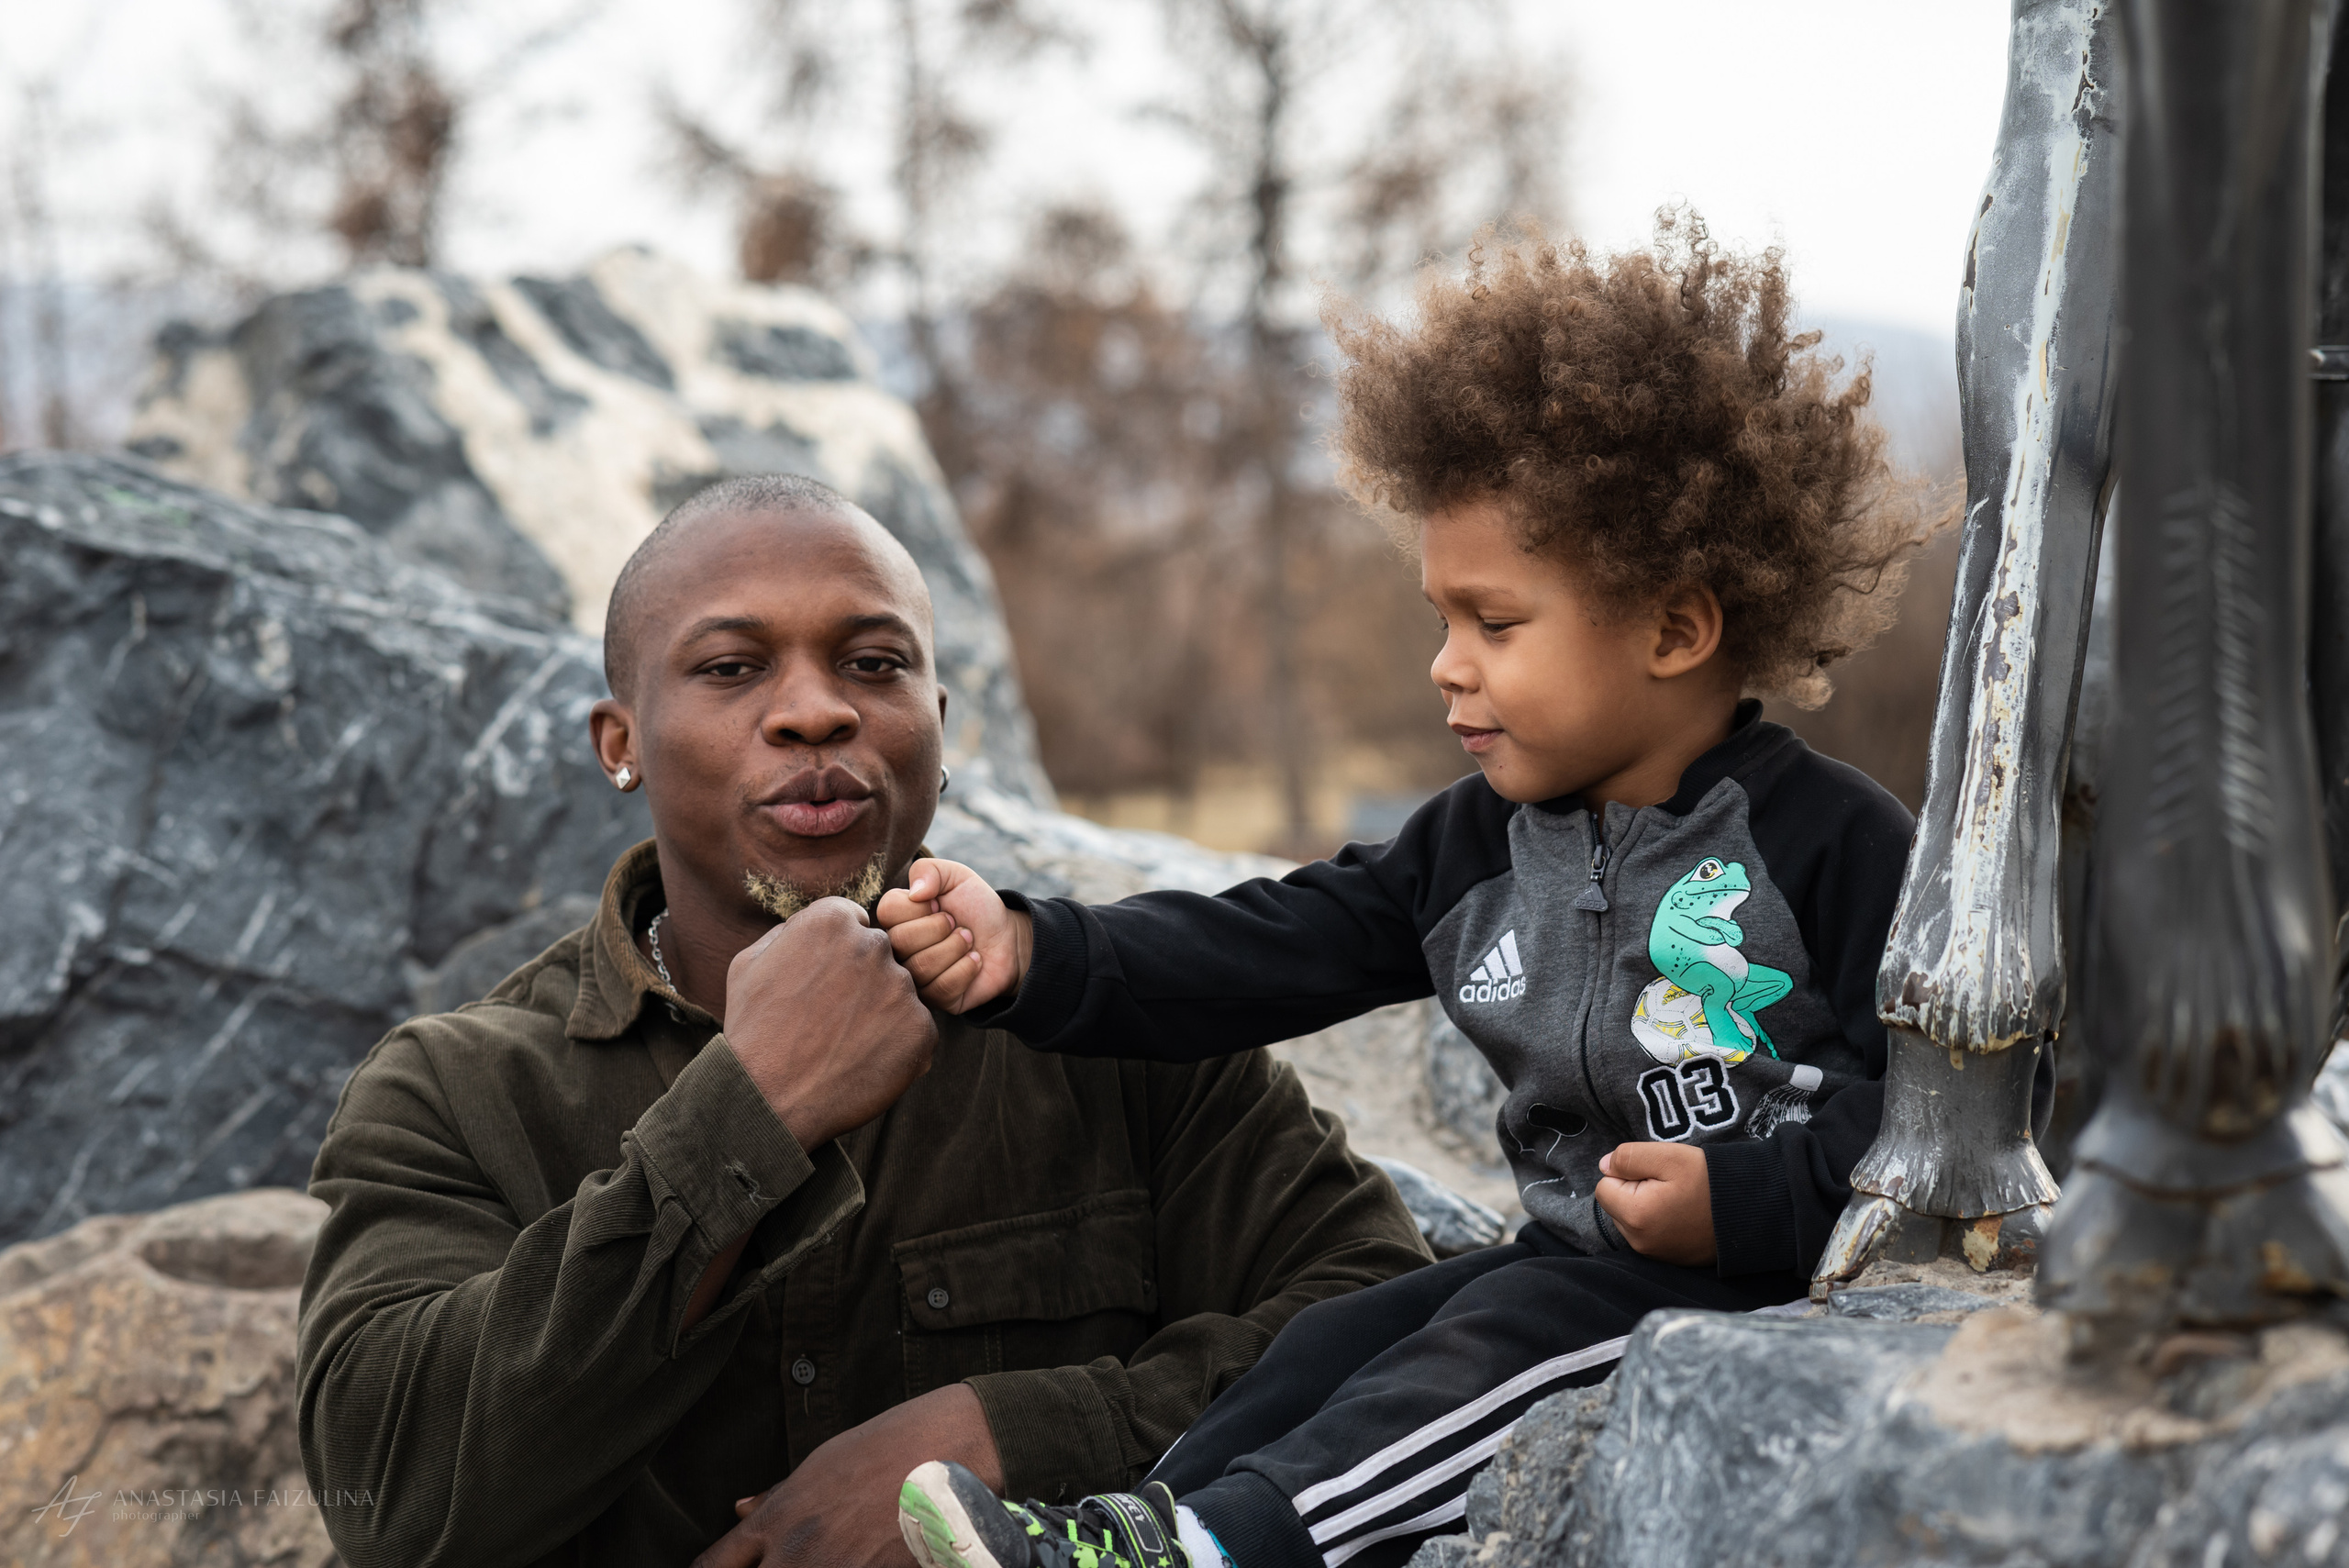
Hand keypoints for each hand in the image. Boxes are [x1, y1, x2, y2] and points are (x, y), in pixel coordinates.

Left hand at [691, 1384, 1004, 1567]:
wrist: (950, 1453)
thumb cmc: (886, 1448)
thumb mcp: (822, 1464)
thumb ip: (777, 1498)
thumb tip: (739, 1509)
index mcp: (777, 1519)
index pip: (713, 1566)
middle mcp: (795, 1554)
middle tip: (791, 1560)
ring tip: (831, 1558)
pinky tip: (858, 1562)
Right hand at [724, 897, 939, 1151]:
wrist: (767, 1098)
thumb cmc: (753, 1030)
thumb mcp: (750, 962)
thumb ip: (789, 932)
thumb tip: (811, 924)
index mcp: (831, 921)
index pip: (854, 923)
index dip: (837, 956)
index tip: (822, 984)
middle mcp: (873, 945)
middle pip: (880, 955)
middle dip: (862, 980)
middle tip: (831, 1019)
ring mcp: (901, 988)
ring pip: (899, 992)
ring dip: (879, 1013)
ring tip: (842, 1044)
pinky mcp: (921, 1029)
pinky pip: (915, 1030)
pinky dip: (896, 1046)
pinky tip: (862, 1062)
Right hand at [875, 859, 1032, 1013]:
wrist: (1008, 938)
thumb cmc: (976, 907)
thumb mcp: (956, 876)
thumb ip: (929, 870)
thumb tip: (915, 892)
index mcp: (897, 919)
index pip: (887, 910)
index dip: (921, 906)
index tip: (941, 905)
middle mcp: (898, 950)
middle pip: (901, 941)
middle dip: (941, 928)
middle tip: (959, 925)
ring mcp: (914, 977)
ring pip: (921, 967)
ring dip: (956, 948)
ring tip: (968, 941)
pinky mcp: (935, 1000)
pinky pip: (941, 989)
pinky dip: (966, 969)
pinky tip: (974, 961)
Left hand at [1594, 1142, 1715, 1265]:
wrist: (1752, 1211)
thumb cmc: (1710, 1181)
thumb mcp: (1668, 1156)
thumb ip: (1628, 1157)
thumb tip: (1604, 1166)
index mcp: (1635, 1216)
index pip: (1604, 1186)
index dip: (1627, 1173)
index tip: (1656, 1174)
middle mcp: (1639, 1242)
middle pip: (1616, 1205)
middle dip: (1635, 1191)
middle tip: (1670, 1186)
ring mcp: (1654, 1254)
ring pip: (1632, 1219)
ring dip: (1647, 1207)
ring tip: (1680, 1200)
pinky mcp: (1668, 1259)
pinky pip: (1649, 1233)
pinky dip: (1660, 1222)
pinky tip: (1684, 1215)